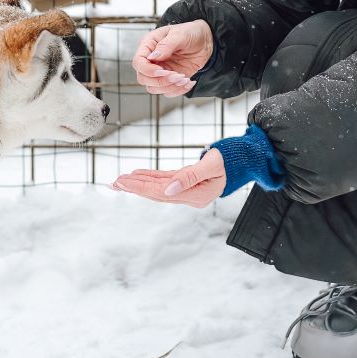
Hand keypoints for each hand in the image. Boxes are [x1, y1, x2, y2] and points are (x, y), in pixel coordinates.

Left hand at [111, 149, 225, 207]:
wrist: (242, 160)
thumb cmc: (230, 160)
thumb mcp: (212, 165)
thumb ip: (191, 177)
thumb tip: (168, 190)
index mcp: (196, 196)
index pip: (162, 193)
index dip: (141, 187)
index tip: (124, 181)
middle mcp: (190, 196)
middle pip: (157, 193)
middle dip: (135, 187)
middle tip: (114, 183)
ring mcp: (187, 190)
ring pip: (158, 188)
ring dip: (138, 184)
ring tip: (119, 181)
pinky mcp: (185, 182)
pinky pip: (164, 181)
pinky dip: (149, 178)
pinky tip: (136, 175)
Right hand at [132, 20, 213, 96]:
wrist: (205, 40)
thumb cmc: (190, 32)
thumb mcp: (180, 34)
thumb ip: (166, 45)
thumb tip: (152, 57)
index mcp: (149, 45)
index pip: (138, 62)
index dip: (148, 70)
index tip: (162, 71)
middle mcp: (152, 60)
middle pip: (143, 78)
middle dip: (160, 81)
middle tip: (177, 75)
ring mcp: (160, 71)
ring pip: (153, 88)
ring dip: (169, 87)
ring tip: (184, 78)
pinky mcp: (170, 80)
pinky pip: (168, 92)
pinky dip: (178, 91)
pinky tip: (188, 82)